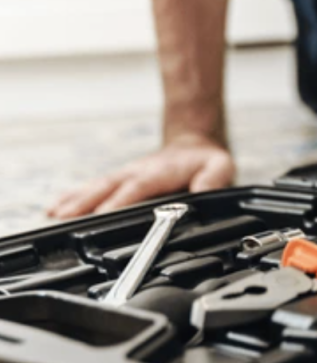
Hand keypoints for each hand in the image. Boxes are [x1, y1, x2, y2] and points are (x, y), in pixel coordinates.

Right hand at [47, 134, 234, 218]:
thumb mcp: (220, 167)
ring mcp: (124, 175)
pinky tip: (54, 208)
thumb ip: (214, 178)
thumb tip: (204, 190)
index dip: (118, 201)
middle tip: (61, 219)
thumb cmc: (204, 159)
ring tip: (51, 215)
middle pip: (106, 188)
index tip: (99, 215)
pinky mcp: (118, 179)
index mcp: (158, 172)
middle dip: (84, 203)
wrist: (194, 143)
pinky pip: (92, 187)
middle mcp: (136, 172)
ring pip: (94, 188)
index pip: (135, 188)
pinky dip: (72, 196)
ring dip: (72, 201)